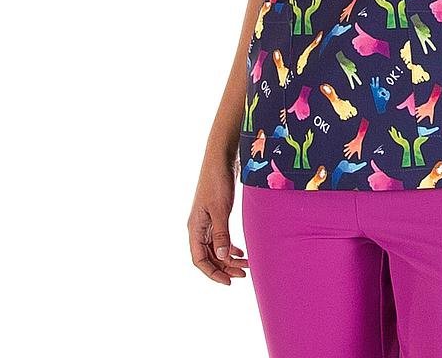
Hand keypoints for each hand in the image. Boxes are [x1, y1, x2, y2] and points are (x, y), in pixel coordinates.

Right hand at [188, 158, 248, 284]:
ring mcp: (206, 221)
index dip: (212, 273)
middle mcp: (198, 227)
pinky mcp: (215, 214)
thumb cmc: (218, 182)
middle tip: (244, 274)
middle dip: (225, 267)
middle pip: (208, 256)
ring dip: (229, 258)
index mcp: (195, 228)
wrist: (220, 159)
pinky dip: (230, 246)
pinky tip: (241, 251)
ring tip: (246, 265)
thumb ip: (221, 234)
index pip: (199, 260)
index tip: (229, 282)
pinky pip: (220, 237)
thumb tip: (223, 257)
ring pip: (215, 248)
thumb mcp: (220, 209)